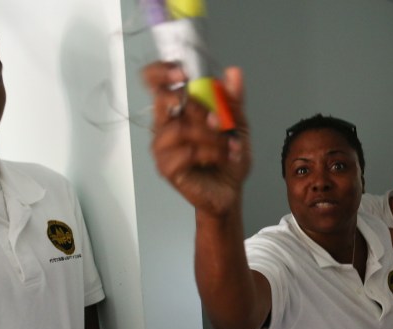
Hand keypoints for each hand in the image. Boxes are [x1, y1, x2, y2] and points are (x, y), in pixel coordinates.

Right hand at [141, 62, 250, 215]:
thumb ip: (233, 100)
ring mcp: (162, 147)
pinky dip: (211, 153)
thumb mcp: (238, 125)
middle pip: (163, 101)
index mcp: (177, 110)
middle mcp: (164, 126)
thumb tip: (234, 73)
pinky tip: (222, 158)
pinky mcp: (167, 168)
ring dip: (212, 136)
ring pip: (180, 129)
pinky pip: (186, 152)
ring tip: (231, 146)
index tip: (182, 73)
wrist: (229, 191)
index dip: (162, 72)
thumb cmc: (227, 159)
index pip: (154, 82)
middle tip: (220, 121)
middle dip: (198, 108)